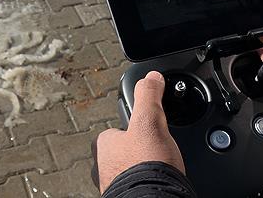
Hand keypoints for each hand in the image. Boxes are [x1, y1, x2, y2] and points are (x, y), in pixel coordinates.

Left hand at [93, 71, 184, 192]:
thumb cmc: (145, 168)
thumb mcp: (150, 121)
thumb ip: (149, 96)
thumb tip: (152, 77)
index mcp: (103, 145)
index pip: (118, 130)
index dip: (137, 129)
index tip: (151, 134)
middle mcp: (102, 167)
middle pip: (125, 150)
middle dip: (140, 151)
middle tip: (157, 154)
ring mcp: (112, 184)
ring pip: (130, 170)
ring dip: (144, 169)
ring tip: (160, 169)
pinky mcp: (126, 196)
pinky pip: (137, 186)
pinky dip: (146, 184)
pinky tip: (158, 183)